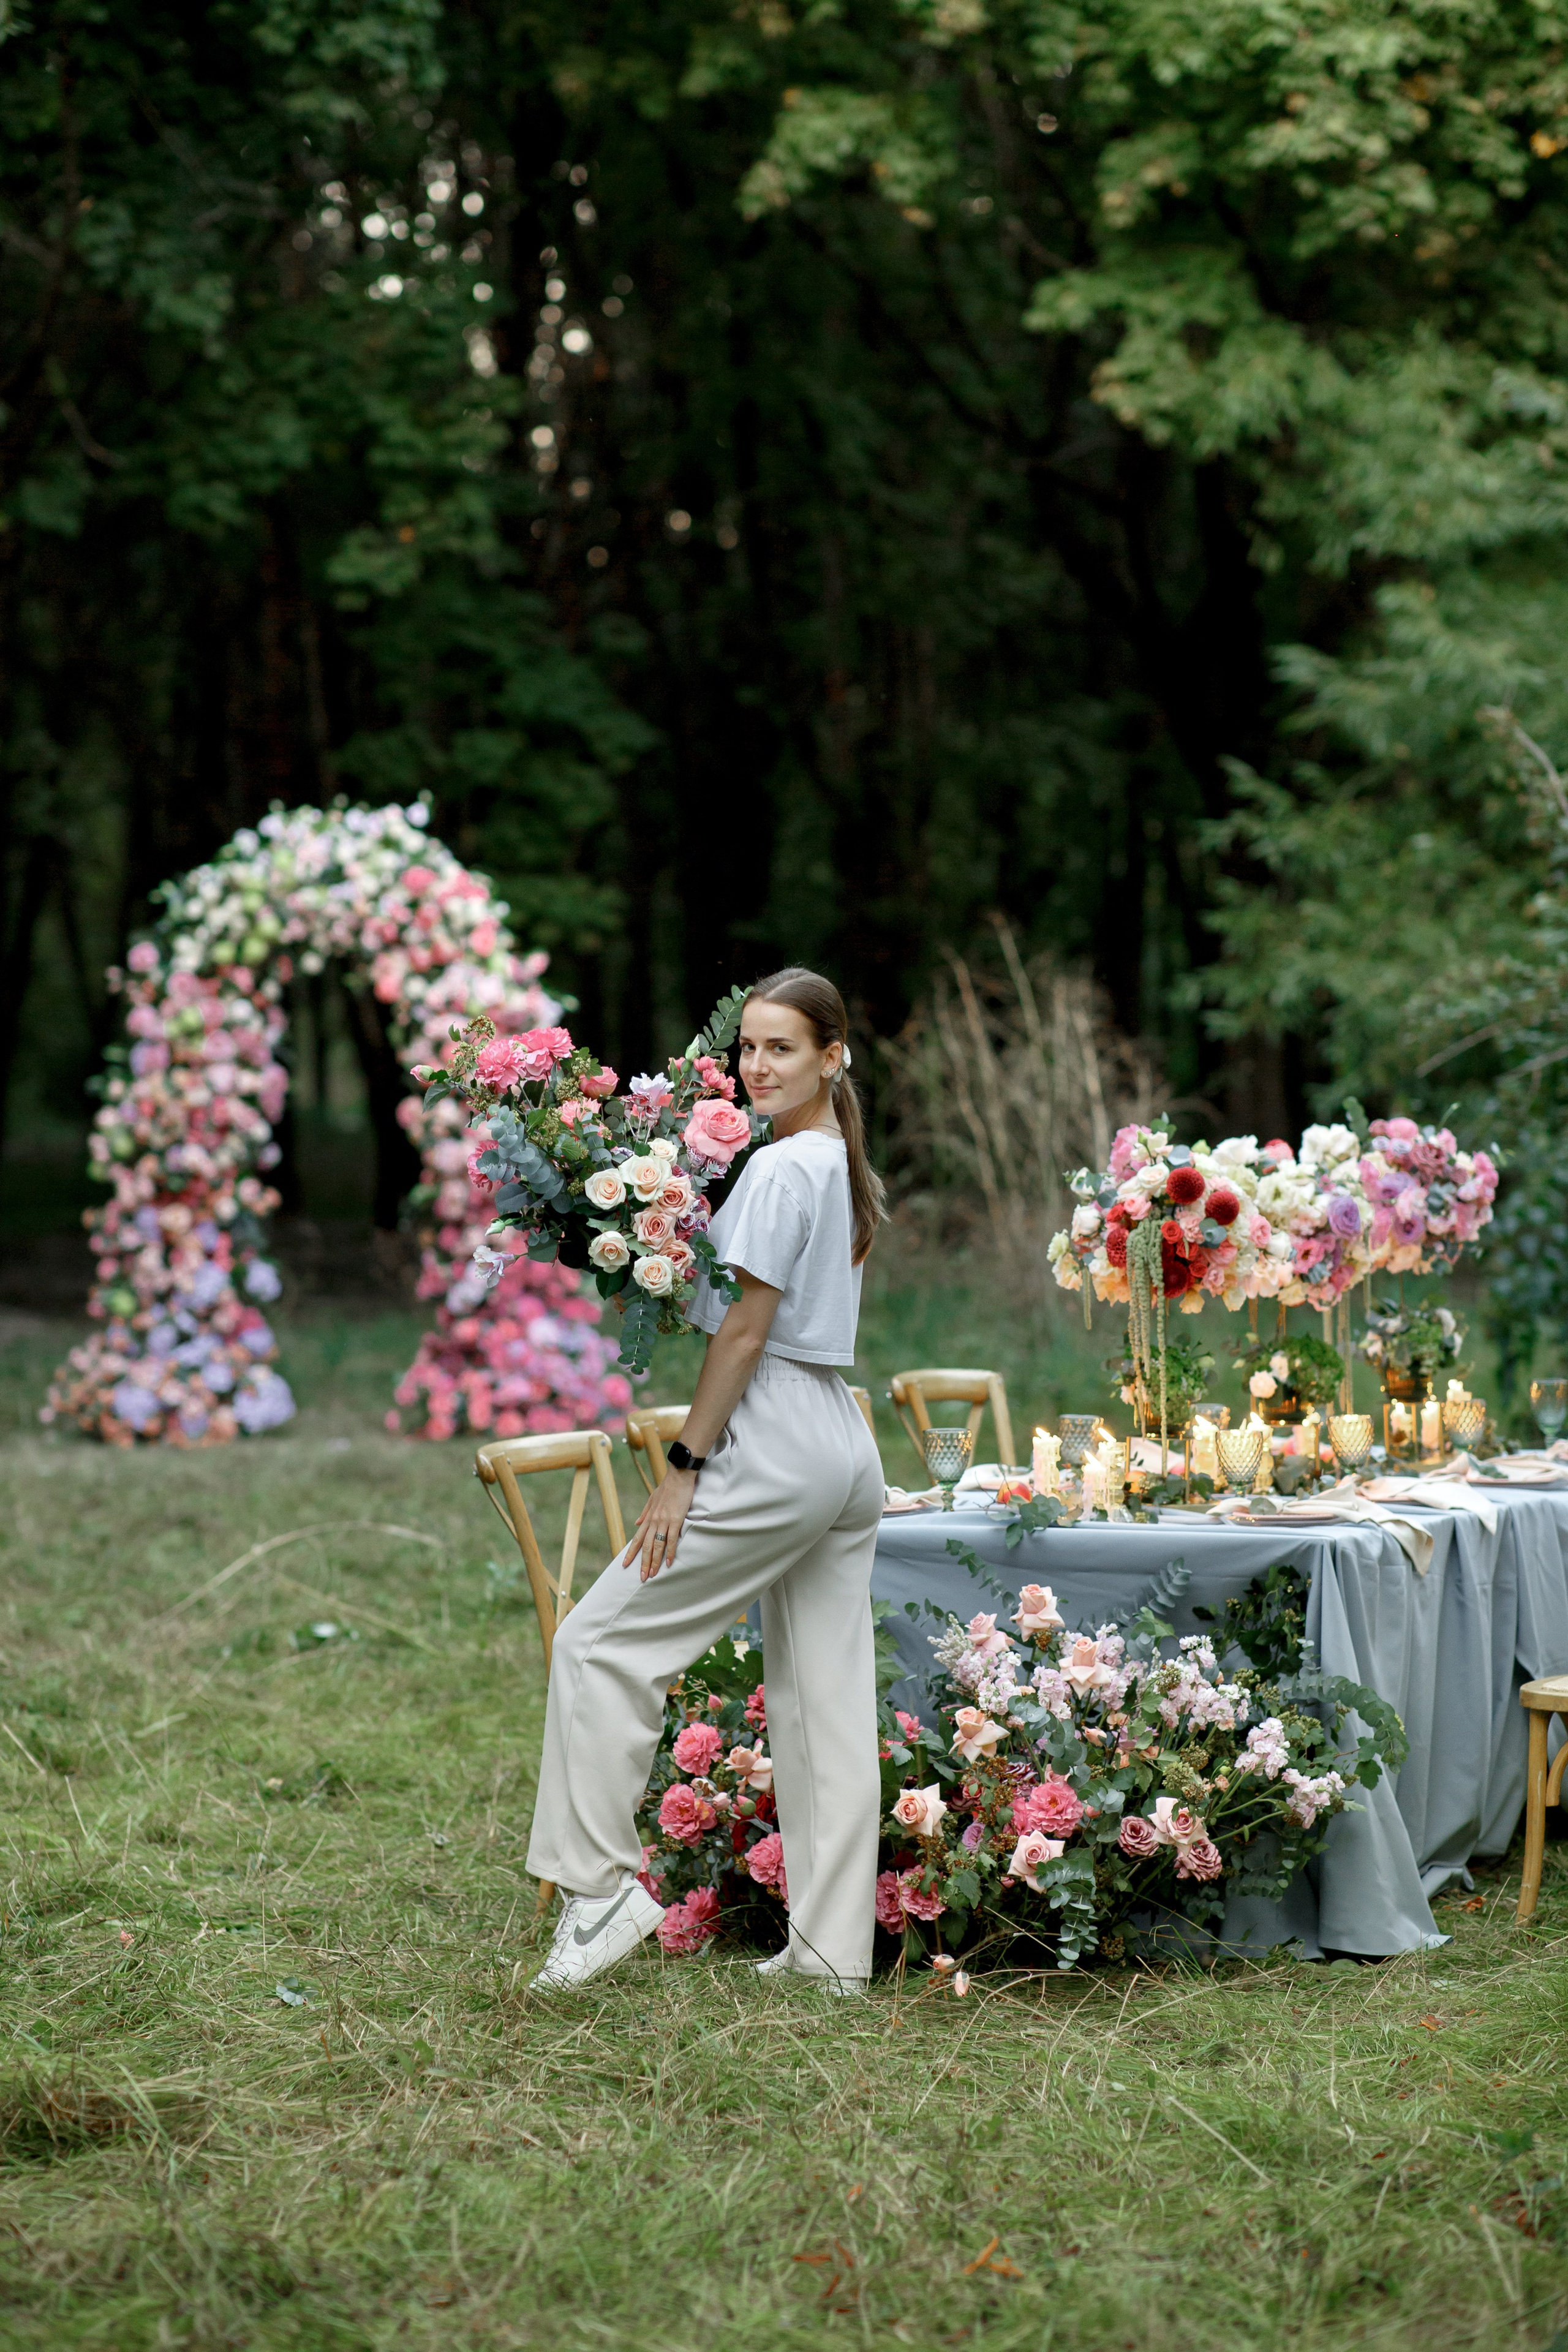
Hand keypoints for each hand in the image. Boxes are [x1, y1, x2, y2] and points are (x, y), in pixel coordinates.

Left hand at [623, 1466, 697, 1581]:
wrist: (678, 1476)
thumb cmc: (667, 1487)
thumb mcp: (652, 1499)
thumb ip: (644, 1513)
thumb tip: (636, 1523)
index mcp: (648, 1518)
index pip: (637, 1539)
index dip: (631, 1552)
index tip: (625, 1564)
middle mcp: (653, 1521)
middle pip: (646, 1546)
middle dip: (643, 1563)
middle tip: (642, 1577)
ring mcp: (664, 1521)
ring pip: (657, 1545)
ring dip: (654, 1561)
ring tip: (653, 1574)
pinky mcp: (676, 1520)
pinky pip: (672, 1539)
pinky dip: (670, 1552)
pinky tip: (668, 1562)